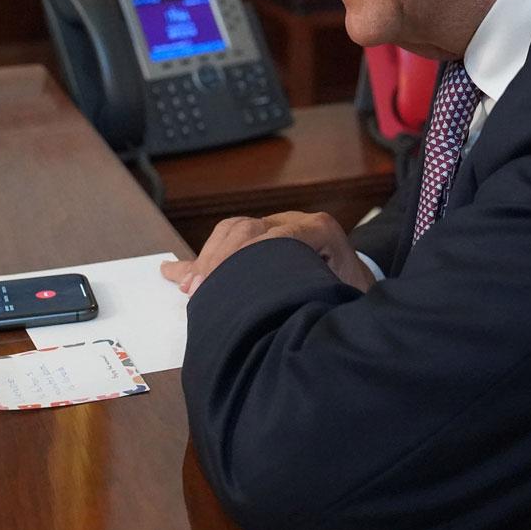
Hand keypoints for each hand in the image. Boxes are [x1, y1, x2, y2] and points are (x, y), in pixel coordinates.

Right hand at [160, 211, 375, 296]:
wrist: (357, 286)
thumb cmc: (352, 297)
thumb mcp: (344, 299)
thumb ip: (321, 296)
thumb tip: (291, 308)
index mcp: (318, 231)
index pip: (279, 235)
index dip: (251, 257)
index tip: (230, 283)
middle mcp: (294, 221)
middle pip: (247, 228)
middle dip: (220, 258)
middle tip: (200, 290)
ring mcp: (272, 227)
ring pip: (231, 231)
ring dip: (207, 258)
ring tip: (191, 288)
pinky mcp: (258, 241)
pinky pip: (223, 244)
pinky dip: (200, 261)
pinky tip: (173, 272)